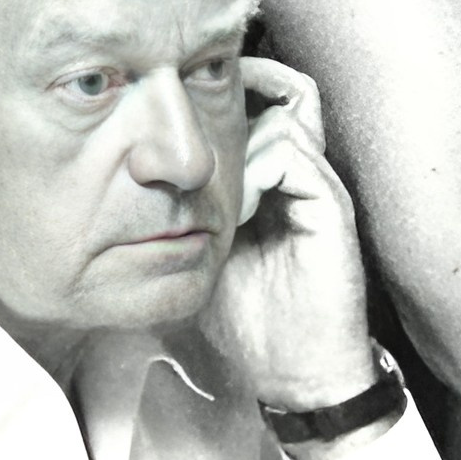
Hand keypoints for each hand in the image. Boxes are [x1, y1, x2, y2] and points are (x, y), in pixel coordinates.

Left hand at [200, 57, 378, 413]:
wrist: (294, 372)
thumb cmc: (248, 320)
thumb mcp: (199, 255)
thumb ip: (182, 217)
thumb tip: (128, 191)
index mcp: (275, 184)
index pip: (270, 107)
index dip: (241, 89)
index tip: (193, 91)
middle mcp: (303, 179)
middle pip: (291, 95)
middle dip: (249, 87)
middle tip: (207, 99)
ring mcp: (320, 192)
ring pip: (288, 121)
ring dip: (245, 143)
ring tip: (222, 185)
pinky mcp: (332, 211)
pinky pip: (296, 156)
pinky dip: (261, 169)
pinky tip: (242, 208)